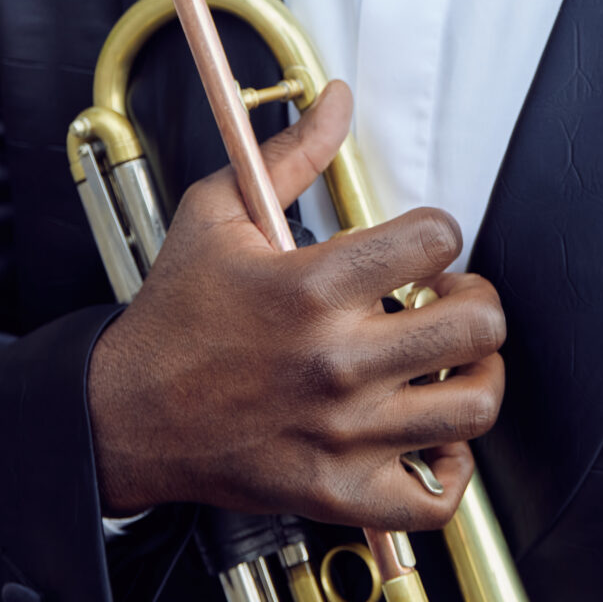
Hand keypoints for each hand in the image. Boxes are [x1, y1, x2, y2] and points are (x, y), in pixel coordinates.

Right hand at [86, 81, 505, 530]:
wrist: (125, 416)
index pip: (435, 239)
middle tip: (449, 299)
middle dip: (476, 300)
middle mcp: (338, 360)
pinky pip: (434, 498)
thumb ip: (288, 154)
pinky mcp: (339, 490)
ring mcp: (344, 432)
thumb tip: (338, 103)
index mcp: (313, 286)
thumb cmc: (174, 318)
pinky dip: (450, 469)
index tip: (420, 246)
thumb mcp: (217, 215)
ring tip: (451, 362)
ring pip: (472, 406)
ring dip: (478, 375)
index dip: (439, 232)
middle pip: (477, 324)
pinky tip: (430, 435)